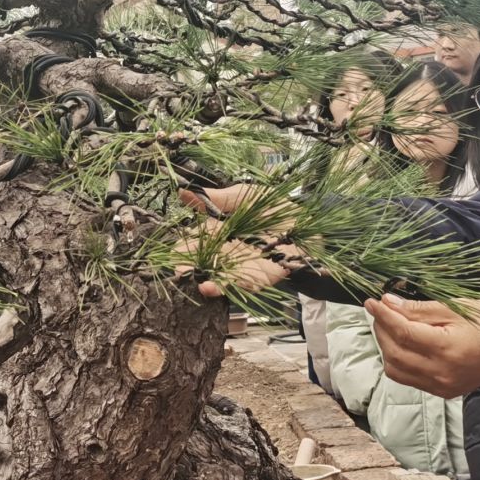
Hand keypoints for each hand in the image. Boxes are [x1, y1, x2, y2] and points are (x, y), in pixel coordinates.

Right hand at [175, 187, 300, 296]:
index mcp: (219, 232)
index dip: (183, 246)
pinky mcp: (257, 278)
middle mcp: (226, 252)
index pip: (195, 240)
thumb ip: (217, 198)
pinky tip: (208, 287)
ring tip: (187, 280)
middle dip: (187, 267)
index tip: (171, 251)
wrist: (309, 223)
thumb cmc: (275, 208)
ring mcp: (240, 267)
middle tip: (175, 269)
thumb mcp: (244, 196)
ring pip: (216, 276)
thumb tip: (184, 192)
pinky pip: (238, 284)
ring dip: (200, 279)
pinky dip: (223, 287)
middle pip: (202, 261)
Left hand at [364, 295, 479, 396]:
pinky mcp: (442, 392)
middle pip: (394, 353)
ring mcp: (441, 385)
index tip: (372, 302)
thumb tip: (389, 304)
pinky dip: (399, 361)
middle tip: (380, 311)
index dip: (383, 316)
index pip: (402, 332)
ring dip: (386, 348)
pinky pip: (409, 379)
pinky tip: (403, 344)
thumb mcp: (457, 308)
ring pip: (396, 370)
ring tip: (390, 327)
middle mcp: (440, 372)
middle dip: (381, 330)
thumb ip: (420, 309)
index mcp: (446, 348)